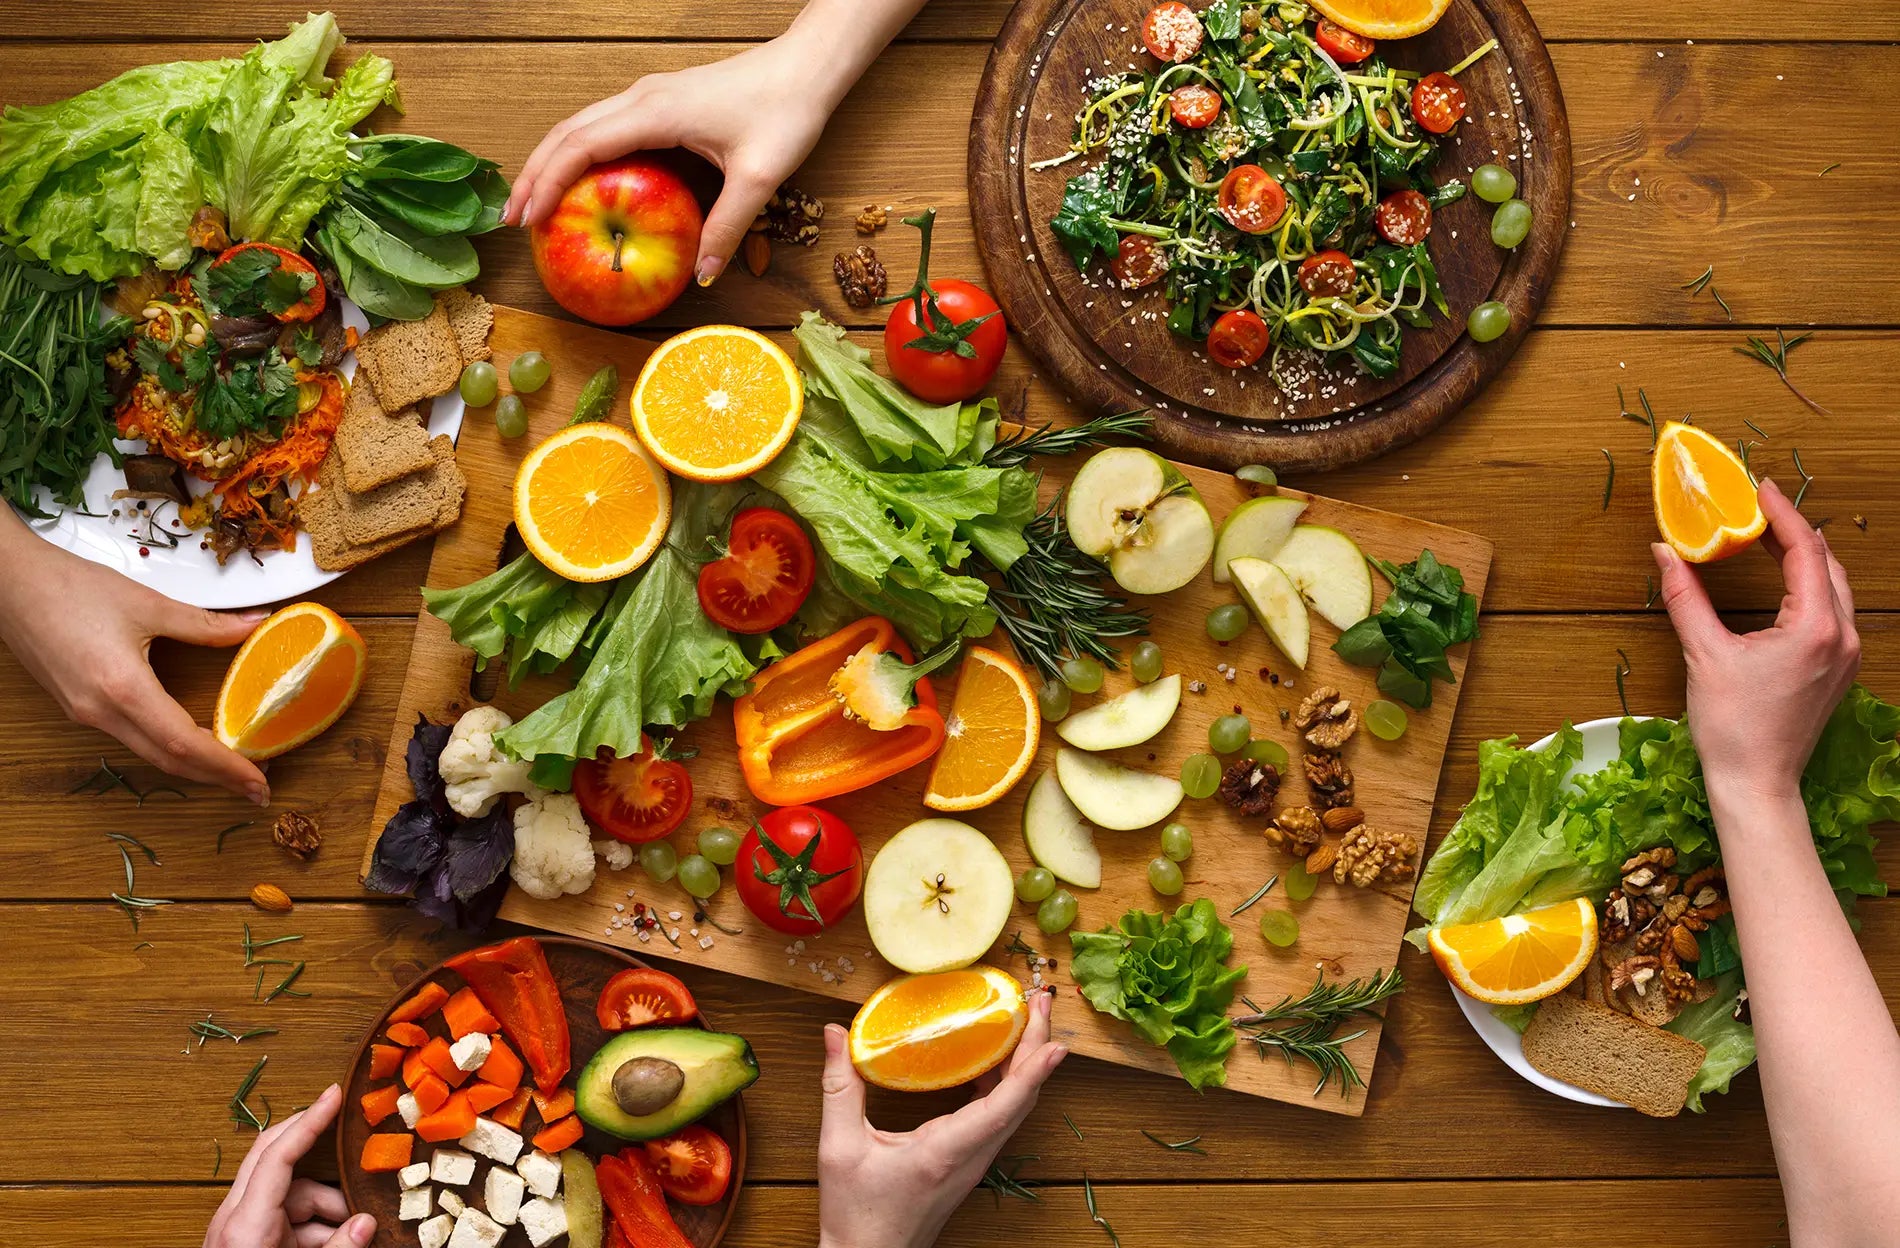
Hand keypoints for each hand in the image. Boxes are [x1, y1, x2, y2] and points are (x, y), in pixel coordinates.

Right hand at [0, 523, 268, 801]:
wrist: (9, 582)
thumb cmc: (70, 587)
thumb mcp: (148, 603)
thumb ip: (207, 624)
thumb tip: (256, 625)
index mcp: (122, 688)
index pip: (184, 743)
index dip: (226, 766)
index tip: (259, 782)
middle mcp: (100, 712)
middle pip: (167, 760)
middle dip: (216, 778)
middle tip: (257, 788)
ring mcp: (84, 713)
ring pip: (147, 752)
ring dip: (192, 765)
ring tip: (233, 768)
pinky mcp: (77, 706)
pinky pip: (129, 737)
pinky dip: (166, 747)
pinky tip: (191, 741)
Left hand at [203, 1085, 374, 1247]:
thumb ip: (337, 1247)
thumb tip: (366, 1222)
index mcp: (246, 1224)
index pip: (277, 1155)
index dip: (309, 1120)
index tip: (333, 1094)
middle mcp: (237, 1218)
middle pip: (276, 1158)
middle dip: (316, 1148)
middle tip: (347, 1132)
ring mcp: (239, 1227)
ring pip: (289, 1191)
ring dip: (326, 1206)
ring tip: (353, 1232)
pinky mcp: (246, 1238)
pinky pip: (283, 1214)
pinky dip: (313, 1225)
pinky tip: (334, 1243)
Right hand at [502, 35, 833, 284]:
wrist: (807, 68)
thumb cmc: (786, 112)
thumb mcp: (760, 178)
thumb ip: (726, 227)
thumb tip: (701, 276)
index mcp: (655, 112)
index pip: (581, 146)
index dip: (547, 182)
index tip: (527, 218)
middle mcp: (642, 98)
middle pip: (568, 132)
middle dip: (535, 173)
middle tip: (513, 218)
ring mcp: (649, 95)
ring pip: (582, 124)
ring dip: (553, 160)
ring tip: (534, 202)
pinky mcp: (661, 100)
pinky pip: (606, 126)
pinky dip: (581, 153)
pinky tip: (581, 182)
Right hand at [817, 989, 1067, 1247]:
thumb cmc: (856, 1214)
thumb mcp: (839, 1147)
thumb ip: (839, 1087)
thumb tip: (835, 1033)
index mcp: (946, 1151)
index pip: (1003, 1107)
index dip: (1032, 1072)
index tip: (1056, 1041)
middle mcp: (971, 1157)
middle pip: (1021, 1098)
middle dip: (1037, 1045)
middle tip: (1041, 1000)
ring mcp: (974, 1162)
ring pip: (1015, 1107)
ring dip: (1027, 1062)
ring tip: (1029, 1018)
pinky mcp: (969, 1163)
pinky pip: (1000, 1116)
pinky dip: (1009, 1081)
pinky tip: (996, 1057)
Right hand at [1652, 477, 1859, 799]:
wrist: (1756, 783)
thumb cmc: (1733, 728)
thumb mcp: (1703, 654)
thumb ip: (1685, 597)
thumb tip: (1665, 553)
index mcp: (1816, 628)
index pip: (1804, 550)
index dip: (1781, 513)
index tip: (1758, 488)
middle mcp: (1843, 636)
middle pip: (1826, 563)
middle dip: (1793, 531)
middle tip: (1757, 509)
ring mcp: (1847, 655)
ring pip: (1834, 586)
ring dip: (1803, 558)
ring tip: (1767, 538)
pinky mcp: (1839, 671)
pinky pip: (1833, 612)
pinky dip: (1809, 587)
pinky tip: (1782, 584)